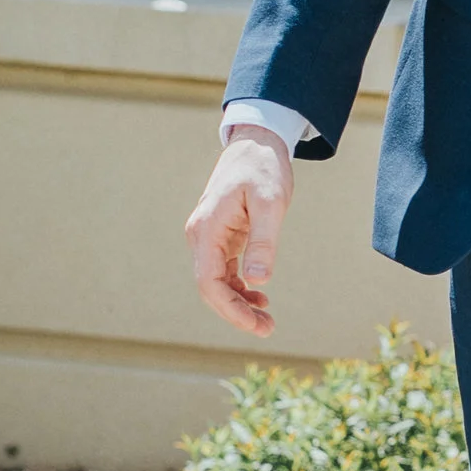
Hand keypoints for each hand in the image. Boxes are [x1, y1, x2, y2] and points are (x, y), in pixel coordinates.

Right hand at [186, 127, 294, 337]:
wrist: (256, 142)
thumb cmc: (264, 168)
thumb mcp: (270, 202)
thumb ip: (263, 241)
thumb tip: (258, 280)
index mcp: (207, 230)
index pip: (209, 282)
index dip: (230, 309)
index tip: (256, 324)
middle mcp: (201, 236)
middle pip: (210, 288)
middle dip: (236, 312)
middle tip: (268, 328)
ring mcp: (208, 236)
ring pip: (216, 281)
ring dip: (238, 303)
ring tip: (266, 319)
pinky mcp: (220, 235)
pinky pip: (223, 270)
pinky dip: (239, 286)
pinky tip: (259, 297)